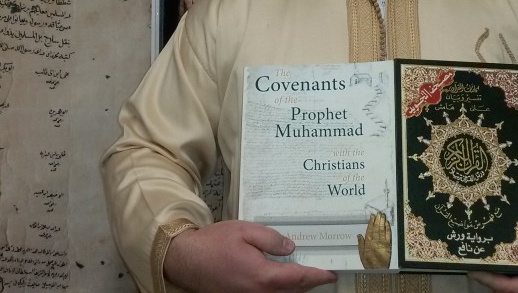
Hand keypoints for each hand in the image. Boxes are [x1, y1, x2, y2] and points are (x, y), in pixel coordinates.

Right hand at [163, 220, 336, 292]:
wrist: (185, 260)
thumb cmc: (213, 244)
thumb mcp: (245, 231)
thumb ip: (271, 239)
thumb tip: (290, 247)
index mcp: (263, 276)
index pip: (299, 278)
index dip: (318, 276)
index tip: (331, 274)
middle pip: (293, 291)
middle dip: (310, 283)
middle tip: (323, 274)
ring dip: (295, 287)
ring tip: (306, 275)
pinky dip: (280, 289)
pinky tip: (281, 279)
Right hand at [357, 212, 391, 268]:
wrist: (378, 271)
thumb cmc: (369, 263)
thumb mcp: (362, 255)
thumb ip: (361, 244)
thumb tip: (359, 235)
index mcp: (368, 243)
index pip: (369, 230)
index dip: (371, 222)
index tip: (372, 216)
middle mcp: (375, 241)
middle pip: (376, 228)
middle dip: (377, 220)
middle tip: (378, 213)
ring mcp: (382, 243)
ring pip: (382, 230)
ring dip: (382, 222)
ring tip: (383, 215)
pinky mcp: (388, 246)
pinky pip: (388, 236)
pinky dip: (388, 229)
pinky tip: (387, 224)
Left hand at [468, 227, 517, 292]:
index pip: (513, 289)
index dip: (493, 280)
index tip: (476, 271)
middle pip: (508, 290)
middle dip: (490, 279)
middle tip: (473, 262)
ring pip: (510, 287)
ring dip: (496, 276)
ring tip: (480, 260)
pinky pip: (516, 281)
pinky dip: (504, 272)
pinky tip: (494, 260)